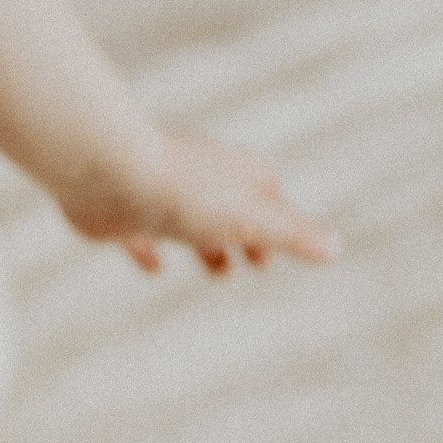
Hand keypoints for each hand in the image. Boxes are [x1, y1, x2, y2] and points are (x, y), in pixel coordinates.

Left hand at [63, 125, 340, 276]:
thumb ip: (291, 233)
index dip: (280, 214)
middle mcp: (192, 178)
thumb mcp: (250, 219)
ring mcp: (153, 192)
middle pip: (226, 202)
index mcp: (227, 174)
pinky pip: (137, 232)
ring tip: (217, 269)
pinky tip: (154, 268)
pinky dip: (149, 249)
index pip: (264, 186)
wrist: (106, 173)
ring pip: (187, 216)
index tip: (289, 241)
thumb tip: (336, 247)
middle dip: (245, 231)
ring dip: (205, 240)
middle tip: (259, 265)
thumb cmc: (183, 193)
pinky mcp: (117, 212)